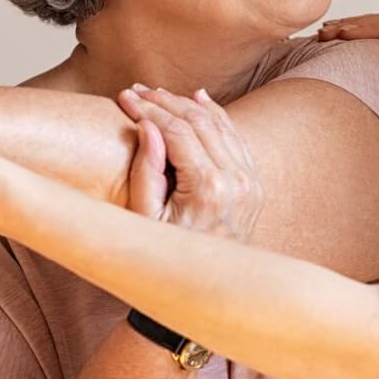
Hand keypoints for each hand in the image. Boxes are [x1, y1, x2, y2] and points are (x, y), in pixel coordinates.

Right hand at [116, 84, 263, 241]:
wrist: (206, 287)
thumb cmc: (168, 255)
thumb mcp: (145, 219)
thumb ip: (146, 172)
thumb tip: (148, 126)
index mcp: (208, 188)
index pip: (177, 131)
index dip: (149, 110)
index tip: (125, 98)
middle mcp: (236, 181)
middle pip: (199, 122)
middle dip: (165, 102)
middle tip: (137, 90)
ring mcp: (250, 182)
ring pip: (220, 125)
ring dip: (188, 104)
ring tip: (158, 94)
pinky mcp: (254, 184)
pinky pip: (235, 138)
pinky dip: (217, 116)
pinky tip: (198, 99)